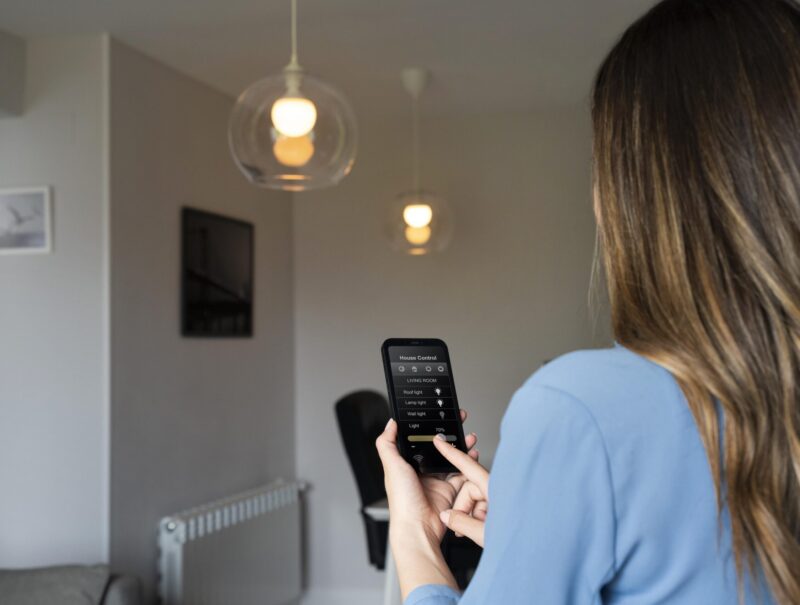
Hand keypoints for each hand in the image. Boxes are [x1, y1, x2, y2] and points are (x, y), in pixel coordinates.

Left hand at [375, 411, 478, 596]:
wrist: (419, 527)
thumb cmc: (402, 501)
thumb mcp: (391, 466)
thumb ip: (387, 443)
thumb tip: (390, 423)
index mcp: (406, 464)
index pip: (418, 439)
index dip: (428, 426)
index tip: (438, 414)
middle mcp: (422, 471)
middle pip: (438, 447)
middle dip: (449, 433)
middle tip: (459, 420)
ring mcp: (437, 480)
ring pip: (452, 458)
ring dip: (461, 446)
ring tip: (469, 436)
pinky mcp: (450, 490)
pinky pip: (462, 473)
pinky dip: (469, 464)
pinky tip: (473, 454)